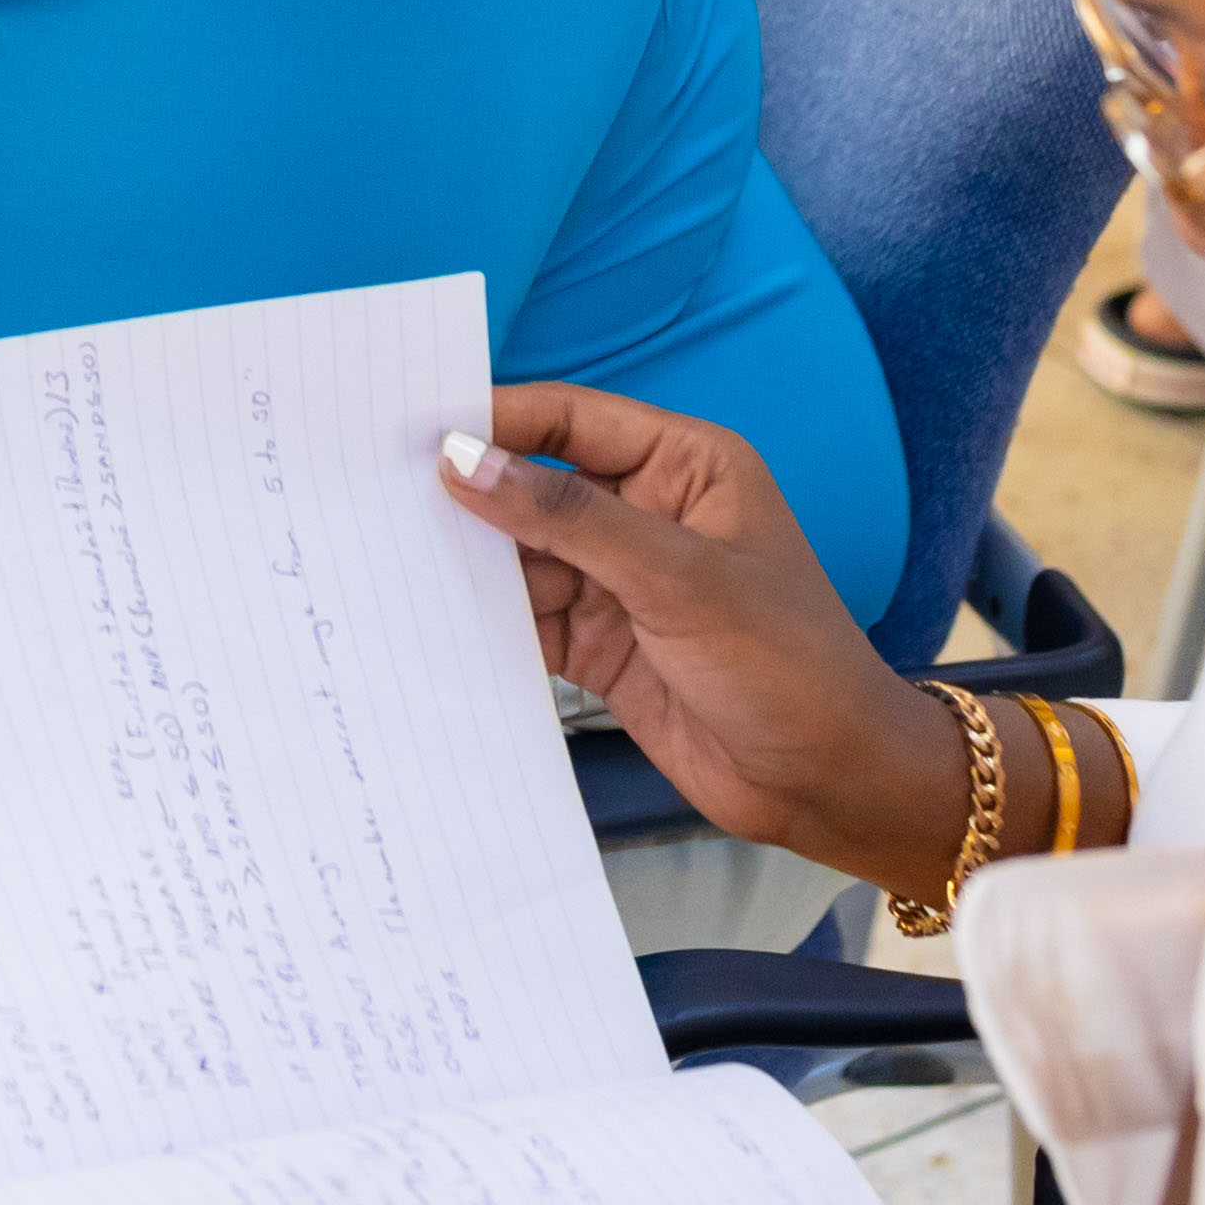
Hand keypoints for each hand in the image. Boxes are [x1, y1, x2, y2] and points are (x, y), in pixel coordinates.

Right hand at [436, 386, 974, 890]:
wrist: (829, 784)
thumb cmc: (789, 664)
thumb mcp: (679, 579)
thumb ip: (567, 520)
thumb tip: (466, 461)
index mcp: (685, 466)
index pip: (572, 421)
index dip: (497, 420)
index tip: (415, 429)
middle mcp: (648, 513)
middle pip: (537, 486)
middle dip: (470, 493)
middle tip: (376, 493)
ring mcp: (623, 582)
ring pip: (524, 555)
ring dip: (468, 561)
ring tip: (386, 556)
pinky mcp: (603, 645)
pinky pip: (528, 618)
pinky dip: (485, 619)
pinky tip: (429, 616)